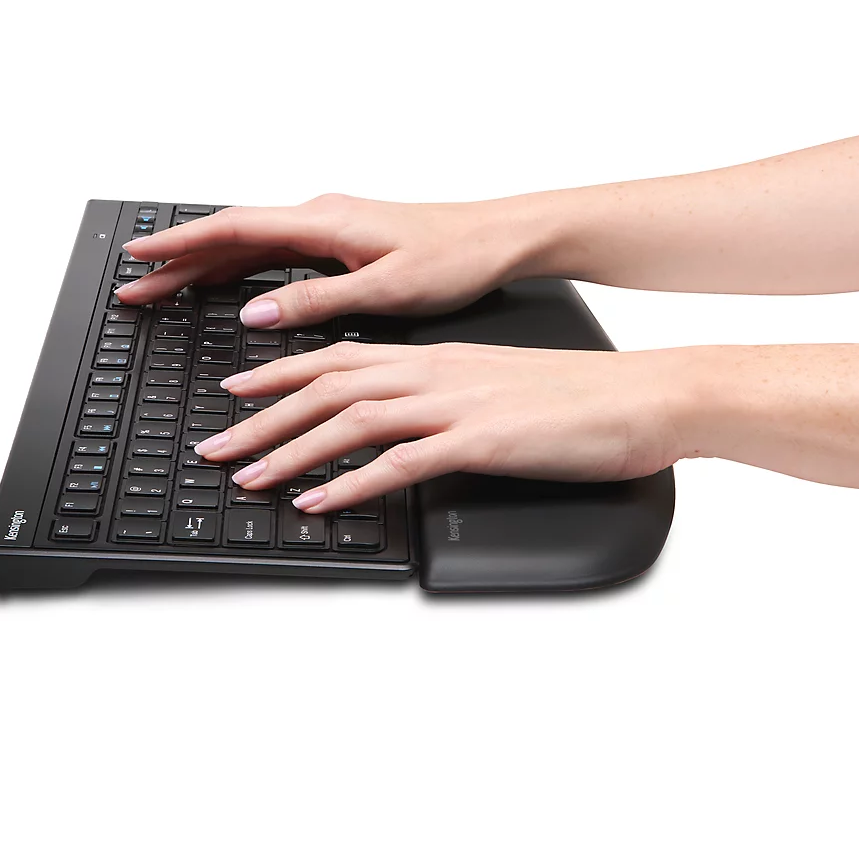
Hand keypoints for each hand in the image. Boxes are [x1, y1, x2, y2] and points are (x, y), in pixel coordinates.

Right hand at [115, 195, 540, 326]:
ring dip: (207, 264)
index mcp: (324, 222)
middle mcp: (321, 216)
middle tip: (136, 287)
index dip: (178, 244)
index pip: (232, 229)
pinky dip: (243, 265)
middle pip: (231, 236)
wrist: (501, 238)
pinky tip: (232, 285)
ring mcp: (331, 226)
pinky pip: (277, 249)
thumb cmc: (457, 257)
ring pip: (252, 243)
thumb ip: (317, 301)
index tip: (137, 257)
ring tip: (166, 288)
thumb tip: (256, 313)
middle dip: (178, 260)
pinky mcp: (345, 240)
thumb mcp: (386, 289)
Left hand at [192, 342, 688, 510]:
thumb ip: (449, 396)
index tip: (237, 392)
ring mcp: (456, 404)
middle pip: (327, 386)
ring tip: (246, 477)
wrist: (643, 395)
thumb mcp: (499, 385)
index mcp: (438, 357)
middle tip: (215, 445)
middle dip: (262, 417)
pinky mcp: (480, 441)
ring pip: (351, 420)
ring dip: (290, 450)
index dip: (280, 373)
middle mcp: (436, 372)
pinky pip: (400, 463)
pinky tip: (319, 503)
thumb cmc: (580, 394)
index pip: (341, 357)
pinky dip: (351, 483)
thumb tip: (411, 424)